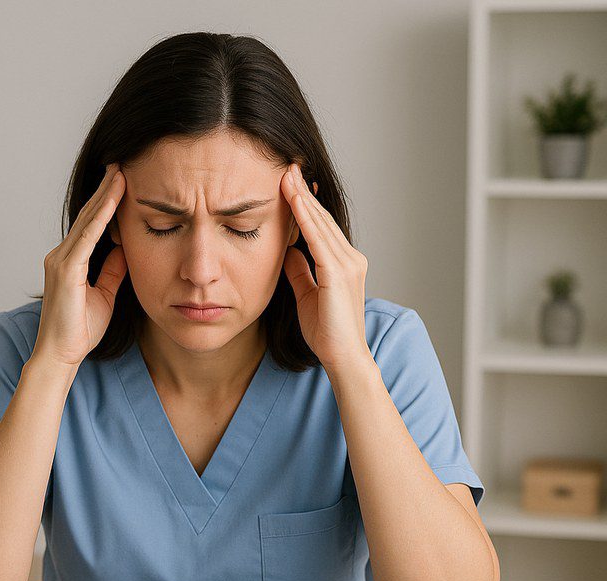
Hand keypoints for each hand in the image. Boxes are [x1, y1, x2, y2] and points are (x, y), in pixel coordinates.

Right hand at [33, 162, 127, 368]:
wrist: (61, 354)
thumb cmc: (79, 330)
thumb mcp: (105, 294)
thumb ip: (112, 270)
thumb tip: (125, 249)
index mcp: (70, 261)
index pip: (91, 225)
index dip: (106, 203)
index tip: (122, 181)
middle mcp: (61, 255)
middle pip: (87, 215)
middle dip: (105, 189)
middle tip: (121, 164)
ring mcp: (60, 261)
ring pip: (87, 221)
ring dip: (105, 195)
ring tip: (120, 172)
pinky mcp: (65, 270)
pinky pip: (87, 238)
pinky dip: (101, 218)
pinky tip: (113, 200)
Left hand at [280, 162, 370, 371]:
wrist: (342, 356)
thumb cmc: (326, 333)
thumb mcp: (307, 296)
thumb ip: (300, 272)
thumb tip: (288, 251)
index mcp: (343, 264)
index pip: (321, 227)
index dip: (305, 205)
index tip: (290, 183)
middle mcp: (350, 259)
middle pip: (322, 218)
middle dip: (303, 192)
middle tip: (287, 167)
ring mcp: (348, 264)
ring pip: (321, 223)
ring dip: (302, 197)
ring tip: (286, 174)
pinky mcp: (339, 272)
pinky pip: (319, 238)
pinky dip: (306, 217)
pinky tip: (294, 200)